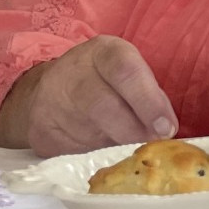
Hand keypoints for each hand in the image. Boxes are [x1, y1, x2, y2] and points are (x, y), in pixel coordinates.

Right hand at [0, 36, 177, 156]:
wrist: (51, 91)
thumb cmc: (106, 82)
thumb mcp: (130, 74)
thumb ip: (151, 96)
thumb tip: (166, 130)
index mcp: (103, 52)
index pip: (124, 71)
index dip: (148, 102)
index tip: (166, 128)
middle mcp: (73, 73)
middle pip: (103, 105)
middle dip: (133, 131)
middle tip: (153, 145)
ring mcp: (52, 103)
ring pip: (90, 133)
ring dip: (117, 146)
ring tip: (132, 149)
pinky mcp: (42, 131)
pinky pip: (74, 151)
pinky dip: (96, 156)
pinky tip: (106, 152)